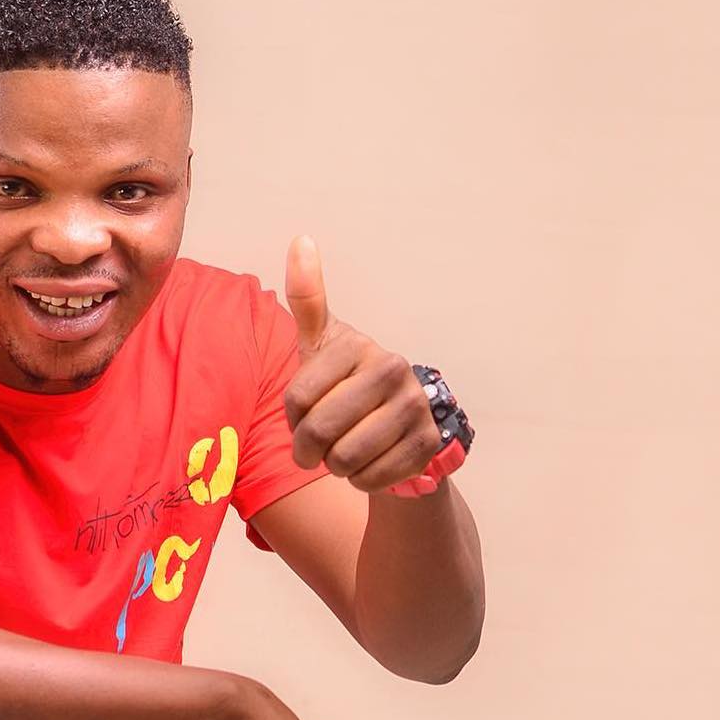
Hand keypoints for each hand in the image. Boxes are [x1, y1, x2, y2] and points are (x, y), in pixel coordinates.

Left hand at [284, 235, 440, 493]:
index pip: (297, 399)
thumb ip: (308, 298)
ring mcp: (414, 407)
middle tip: (316, 446)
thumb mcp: (322, 343)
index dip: (292, 418)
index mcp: (359, 345)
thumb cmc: (345, 382)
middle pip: (320, 431)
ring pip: (345, 459)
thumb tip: (301, 239)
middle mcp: (392, 370)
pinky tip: (369, 463)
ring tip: (343, 452)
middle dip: (309, 449)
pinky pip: (372, 479)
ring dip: (335, 466)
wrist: (396, 427)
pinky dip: (361, 481)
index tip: (303, 414)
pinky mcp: (427, 444)